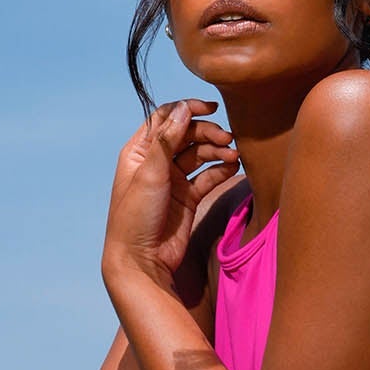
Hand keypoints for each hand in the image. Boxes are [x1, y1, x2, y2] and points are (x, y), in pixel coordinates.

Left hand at [103, 99, 239, 287]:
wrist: (141, 260)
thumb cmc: (136, 217)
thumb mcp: (150, 174)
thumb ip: (167, 140)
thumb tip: (184, 108)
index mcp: (140, 152)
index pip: (166, 119)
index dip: (188, 110)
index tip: (211, 108)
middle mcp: (156, 163)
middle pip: (187, 135)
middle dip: (208, 133)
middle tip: (226, 138)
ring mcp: (173, 180)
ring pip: (200, 156)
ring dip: (217, 151)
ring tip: (233, 154)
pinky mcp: (188, 198)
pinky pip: (208, 177)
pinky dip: (221, 170)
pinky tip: (233, 167)